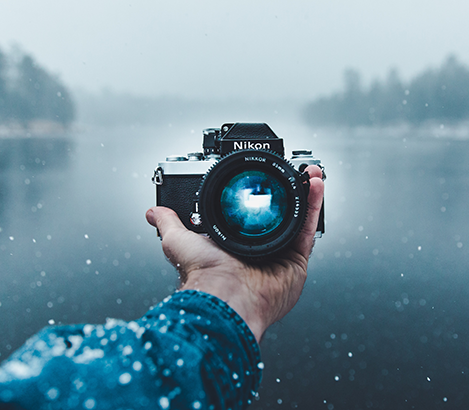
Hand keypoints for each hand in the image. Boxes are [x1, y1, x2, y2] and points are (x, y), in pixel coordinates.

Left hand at [145, 165, 324, 342]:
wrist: (225, 297)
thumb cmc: (204, 277)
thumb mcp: (178, 241)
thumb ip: (169, 223)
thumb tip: (153, 212)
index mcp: (232, 248)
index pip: (251, 218)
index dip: (260, 198)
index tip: (263, 178)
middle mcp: (258, 253)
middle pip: (279, 216)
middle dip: (287, 193)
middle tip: (292, 172)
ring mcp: (279, 257)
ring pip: (296, 219)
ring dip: (305, 195)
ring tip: (309, 174)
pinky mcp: (296, 261)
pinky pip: (308, 230)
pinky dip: (314, 207)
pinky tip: (315, 186)